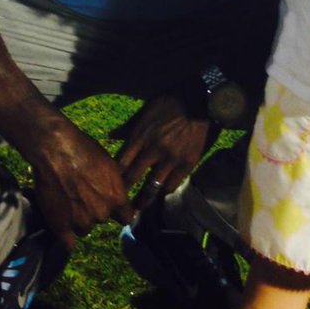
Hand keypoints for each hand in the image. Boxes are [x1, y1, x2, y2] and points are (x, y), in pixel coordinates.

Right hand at [30, 115, 133, 247]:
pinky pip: (68, 242)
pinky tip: (62, 227)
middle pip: (102, 219)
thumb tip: (118, 192)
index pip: (126, 217)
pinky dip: (66, 236)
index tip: (115, 210)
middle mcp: (102, 213)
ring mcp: (81, 221)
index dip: (119, 213)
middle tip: (83, 196)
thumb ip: (115, 184)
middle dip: (96, 210)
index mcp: (117, 198)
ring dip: (79, 220)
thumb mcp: (109, 164)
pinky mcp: (61, 227)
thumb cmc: (83, 150)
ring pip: (84, 229)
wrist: (56, 150)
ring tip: (68, 204)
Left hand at [112, 94, 209, 209]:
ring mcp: (170, 158)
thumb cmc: (170, 102)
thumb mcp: (146, 110)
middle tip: (118, 206)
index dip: (113, 177)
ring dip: (143, 200)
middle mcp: (152, 150)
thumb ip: (128, 126)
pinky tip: (161, 194)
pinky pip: (173, 184)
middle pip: (132, 178)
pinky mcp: (187, 163)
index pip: (120, 164)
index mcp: (140, 136)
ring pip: (152, 187)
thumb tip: (109, 136)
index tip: (109, 186)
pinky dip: (165, 191)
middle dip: (123, 194)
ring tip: (138, 209)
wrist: (200, 99)